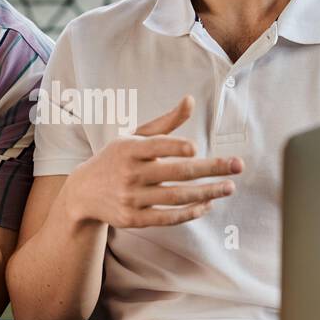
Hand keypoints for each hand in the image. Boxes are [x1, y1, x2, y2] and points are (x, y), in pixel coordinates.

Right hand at [65, 94, 242, 228]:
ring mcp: (131, 198)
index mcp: (128, 148)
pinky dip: (189, 212)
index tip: (195, 149)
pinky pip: (167, 218)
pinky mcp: (133, 219)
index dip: (174, 147)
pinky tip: (208, 204)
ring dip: (206, 192)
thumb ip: (165, 123)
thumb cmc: (116, 159)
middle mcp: (129, 173)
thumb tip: (191, 100)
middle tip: (237, 166)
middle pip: (175, 172)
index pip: (155, 147)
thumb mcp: (133, 137)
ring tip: (229, 187)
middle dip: (209, 170)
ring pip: (175, 197)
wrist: (82, 193)